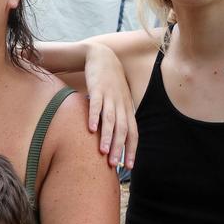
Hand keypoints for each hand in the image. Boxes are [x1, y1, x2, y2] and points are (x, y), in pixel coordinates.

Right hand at [85, 42, 138, 168]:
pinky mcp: (97, 88)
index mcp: (127, 109)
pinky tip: (90, 129)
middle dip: (119, 148)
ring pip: (110, 119)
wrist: (102, 57)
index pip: (133, 133)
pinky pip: (96, 104)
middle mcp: (121, 104)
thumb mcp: (118, 100)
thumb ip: (118, 118)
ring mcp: (110, 96)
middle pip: (123, 129)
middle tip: (114, 165)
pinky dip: (94, 116)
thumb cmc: (110, 83)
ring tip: (103, 152)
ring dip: (108, 136)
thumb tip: (115, 140)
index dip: (131, 150)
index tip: (128, 167)